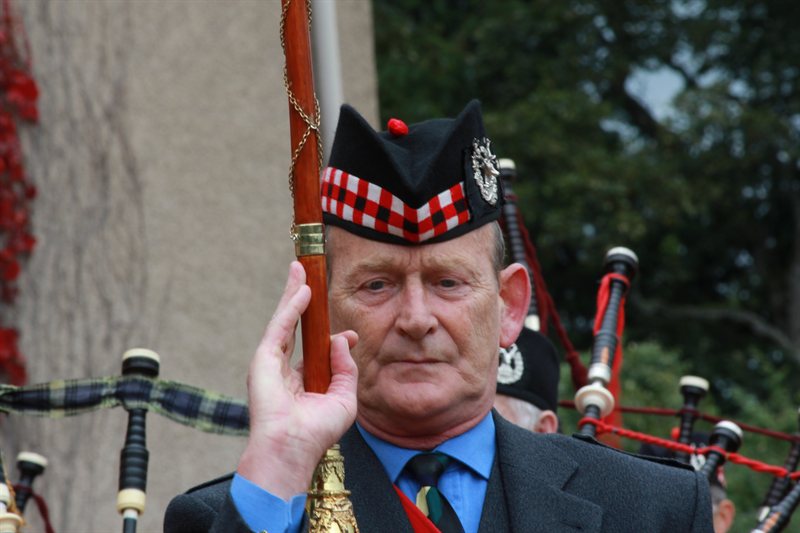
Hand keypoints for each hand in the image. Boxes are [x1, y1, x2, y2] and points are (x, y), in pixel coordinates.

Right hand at [236, 261, 358, 498]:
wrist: (293, 447)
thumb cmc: (317, 431)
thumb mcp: (344, 396)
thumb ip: (345, 367)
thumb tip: (341, 338)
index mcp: (300, 382)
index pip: (313, 351)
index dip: (330, 338)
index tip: (348, 335)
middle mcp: (283, 370)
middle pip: (294, 327)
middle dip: (301, 300)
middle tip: (307, 275)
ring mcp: (271, 363)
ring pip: (283, 320)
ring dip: (292, 293)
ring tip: (299, 269)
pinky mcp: (263, 359)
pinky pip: (280, 326)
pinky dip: (291, 307)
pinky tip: (302, 291)